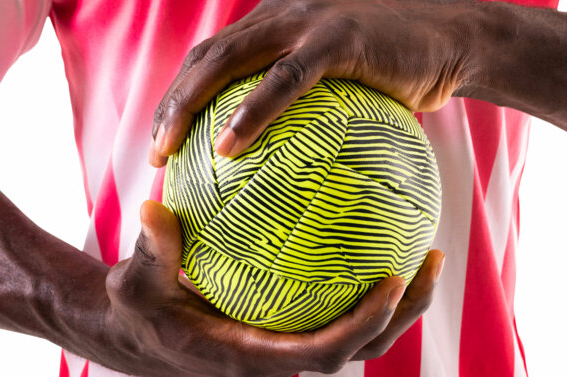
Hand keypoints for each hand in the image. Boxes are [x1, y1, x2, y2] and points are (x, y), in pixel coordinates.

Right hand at [101, 200, 444, 376]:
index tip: (392, 279)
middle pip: (361, 348)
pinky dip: (361, 281)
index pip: (322, 354)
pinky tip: (370, 234)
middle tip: (432, 258)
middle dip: (403, 312)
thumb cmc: (138, 308)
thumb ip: (151, 250)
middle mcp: (279, 357)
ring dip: (398, 300)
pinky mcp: (286, 327)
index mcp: (252, 358)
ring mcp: (286, 344)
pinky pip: (335, 307)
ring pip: (359, 333)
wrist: (137, 333)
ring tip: (425, 250)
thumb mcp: (134, 280)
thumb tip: (151, 208)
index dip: (361, 324)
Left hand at [150, 0, 482, 163]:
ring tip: (170, 150)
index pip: (213, 53)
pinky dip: (251, 112)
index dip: (180, 95)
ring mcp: (308, 20)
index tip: (166, 141)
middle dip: (171, 103)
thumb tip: (281, 163)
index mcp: (278, 18)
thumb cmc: (399, 74)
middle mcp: (284, 11)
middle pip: (207, 54)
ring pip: (230, 59)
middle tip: (156, 154)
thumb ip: (308, 104)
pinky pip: (284, 80)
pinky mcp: (337, 38)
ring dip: (190, 105)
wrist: (454, 42)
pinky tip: (228, 146)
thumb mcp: (344, 82)